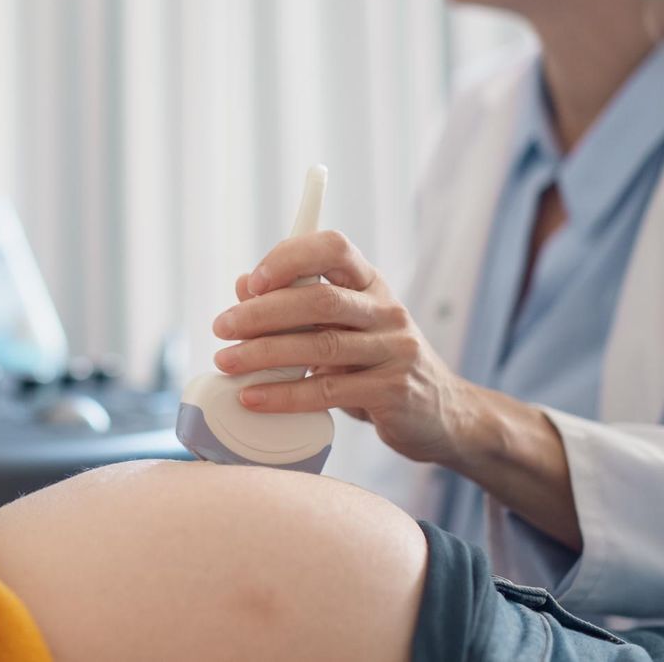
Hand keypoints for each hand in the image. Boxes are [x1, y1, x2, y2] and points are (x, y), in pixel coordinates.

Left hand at [211, 230, 480, 464]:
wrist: (442, 415)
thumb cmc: (378, 364)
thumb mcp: (345, 327)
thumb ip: (300, 305)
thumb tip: (243, 286)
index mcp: (371, 284)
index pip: (333, 248)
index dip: (289, 257)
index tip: (251, 282)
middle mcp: (387, 310)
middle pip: (319, 299)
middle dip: (262, 312)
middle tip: (222, 327)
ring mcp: (394, 350)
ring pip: (321, 346)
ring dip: (263, 354)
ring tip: (227, 362)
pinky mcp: (393, 392)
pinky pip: (328, 392)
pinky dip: (284, 394)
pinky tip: (252, 397)